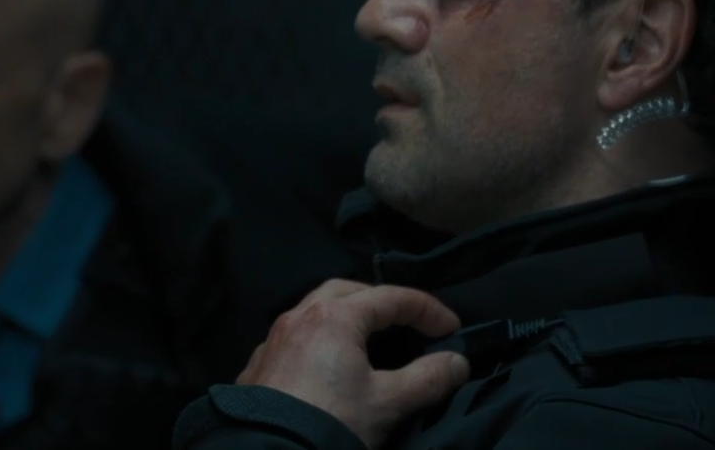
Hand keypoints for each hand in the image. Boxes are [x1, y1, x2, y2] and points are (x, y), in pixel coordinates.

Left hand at [236, 279, 470, 449]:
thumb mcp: (387, 403)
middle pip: (346, 292)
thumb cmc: (330, 422)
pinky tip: (326, 366)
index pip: (390, 298)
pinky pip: (294, 340)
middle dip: (380, 302)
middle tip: (406, 322)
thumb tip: (457, 362)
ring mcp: (272, 341)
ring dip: (345, 319)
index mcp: (334, 317)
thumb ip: (427, 379)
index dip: (427, 310)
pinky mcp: (257, 367)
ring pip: (314, 312)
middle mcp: (298, 317)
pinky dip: (318, 342)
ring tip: (369, 341)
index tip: (452, 329)